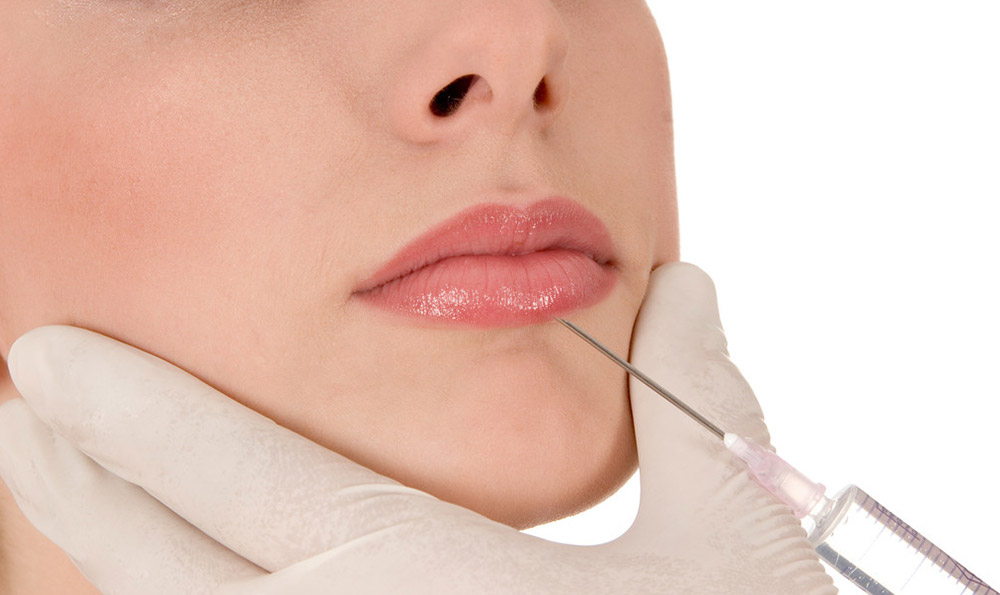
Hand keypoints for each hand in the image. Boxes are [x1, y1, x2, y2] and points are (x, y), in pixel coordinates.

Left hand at [0, 263, 834, 593]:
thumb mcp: (727, 532)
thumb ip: (690, 399)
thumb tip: (683, 288)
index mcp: (442, 585)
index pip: (247, 483)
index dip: (139, 414)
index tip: (51, 357)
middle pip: (171, 573)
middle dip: (84, 482)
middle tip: (24, 413)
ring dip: (119, 563)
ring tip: (79, 498)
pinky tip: (186, 588)